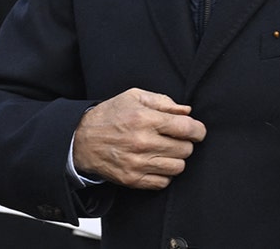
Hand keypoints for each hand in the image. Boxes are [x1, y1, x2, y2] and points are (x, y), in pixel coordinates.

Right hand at [72, 88, 205, 189]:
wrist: (81, 139)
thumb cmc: (109, 116)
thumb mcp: (132, 97)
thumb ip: (162, 101)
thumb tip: (186, 111)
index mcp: (144, 119)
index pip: (187, 128)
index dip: (198, 130)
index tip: (196, 130)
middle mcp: (142, 142)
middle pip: (186, 149)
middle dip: (185, 143)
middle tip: (174, 139)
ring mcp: (137, 163)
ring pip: (178, 167)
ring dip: (175, 159)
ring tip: (164, 151)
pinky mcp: (133, 179)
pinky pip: (164, 182)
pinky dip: (163, 174)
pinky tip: (154, 163)